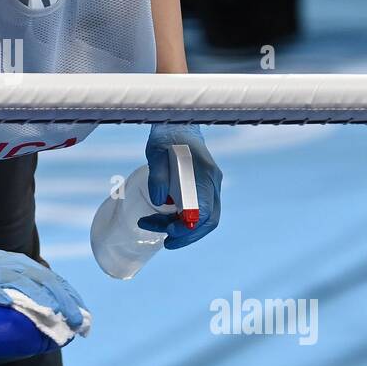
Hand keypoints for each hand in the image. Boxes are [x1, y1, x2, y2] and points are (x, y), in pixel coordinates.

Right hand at [0, 217, 86, 329]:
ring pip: (20, 283)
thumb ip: (29, 287)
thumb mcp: (11, 273)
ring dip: (38, 298)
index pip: (55, 280)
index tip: (84, 316)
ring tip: (53, 313)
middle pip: (44, 281)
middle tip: (75, 321)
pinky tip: (7, 304)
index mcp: (25, 265)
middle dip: (62, 301)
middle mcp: (13, 266)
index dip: (71, 296)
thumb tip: (53, 310)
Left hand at [138, 123, 221, 249]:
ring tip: (153, 226)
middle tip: (165, 243)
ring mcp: (211, 185)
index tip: (168, 231)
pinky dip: (184, 221)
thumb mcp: (156, 152)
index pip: (204, 212)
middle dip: (187, 236)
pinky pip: (200, 211)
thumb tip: (159, 200)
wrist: (179, 123)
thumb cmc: (166, 136)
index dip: (188, 227)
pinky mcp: (205, 187)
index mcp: (204, 175)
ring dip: (183, 229)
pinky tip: (165, 220)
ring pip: (205, 218)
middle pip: (209, 220)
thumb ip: (158, 175)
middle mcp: (213, 182)